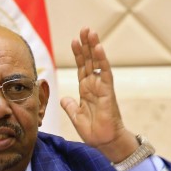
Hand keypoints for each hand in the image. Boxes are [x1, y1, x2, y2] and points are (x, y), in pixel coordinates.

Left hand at [60, 27, 137, 162]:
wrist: (103, 142)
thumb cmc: (93, 131)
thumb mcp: (76, 116)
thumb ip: (70, 106)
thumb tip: (64, 98)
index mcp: (86, 90)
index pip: (81, 68)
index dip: (78, 54)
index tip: (74, 41)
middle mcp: (94, 85)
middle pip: (89, 61)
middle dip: (86, 45)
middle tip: (84, 29)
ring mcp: (101, 87)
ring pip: (97, 62)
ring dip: (94, 47)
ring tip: (90, 32)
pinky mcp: (107, 91)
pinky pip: (104, 73)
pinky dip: (101, 60)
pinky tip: (98, 48)